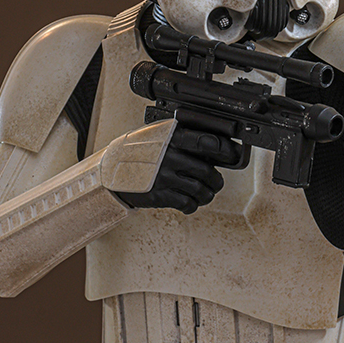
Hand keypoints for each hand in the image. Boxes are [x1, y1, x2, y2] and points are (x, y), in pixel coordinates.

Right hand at [116, 126, 243, 213]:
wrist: (111, 171)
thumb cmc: (139, 153)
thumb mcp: (159, 136)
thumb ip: (182, 140)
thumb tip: (213, 147)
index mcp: (172, 136)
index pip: (207, 142)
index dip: (225, 150)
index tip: (232, 155)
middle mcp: (170, 154)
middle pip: (207, 171)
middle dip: (216, 181)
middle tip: (216, 183)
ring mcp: (164, 175)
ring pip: (200, 190)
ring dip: (207, 196)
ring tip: (205, 195)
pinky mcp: (159, 194)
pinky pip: (186, 203)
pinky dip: (192, 206)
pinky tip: (190, 203)